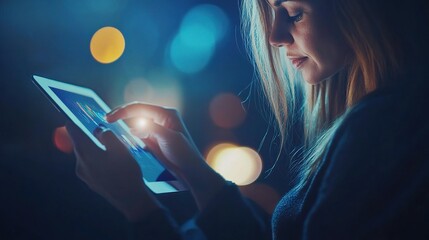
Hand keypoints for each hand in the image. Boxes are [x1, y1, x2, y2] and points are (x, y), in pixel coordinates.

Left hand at [66, 122, 160, 220]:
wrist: (130, 199)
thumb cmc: (126, 172)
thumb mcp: (120, 148)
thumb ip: (107, 135)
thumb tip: (98, 130)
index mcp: (86, 152)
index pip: (73, 131)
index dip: (73, 120)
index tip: (72, 113)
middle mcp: (81, 164)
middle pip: (80, 143)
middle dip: (89, 136)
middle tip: (102, 131)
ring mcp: (84, 175)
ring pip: (87, 154)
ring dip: (96, 149)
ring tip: (113, 150)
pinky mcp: (91, 182)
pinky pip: (91, 165)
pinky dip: (99, 159)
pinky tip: (114, 163)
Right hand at [106, 102, 225, 209]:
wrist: (190, 169)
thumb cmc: (183, 153)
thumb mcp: (167, 139)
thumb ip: (151, 128)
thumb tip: (134, 124)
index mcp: (166, 113)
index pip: (140, 107)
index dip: (123, 111)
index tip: (109, 118)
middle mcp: (161, 117)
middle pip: (136, 111)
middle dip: (121, 114)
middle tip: (105, 120)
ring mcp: (157, 127)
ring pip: (136, 121)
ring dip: (124, 123)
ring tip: (109, 126)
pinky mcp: (155, 137)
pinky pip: (139, 131)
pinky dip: (130, 133)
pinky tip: (122, 138)